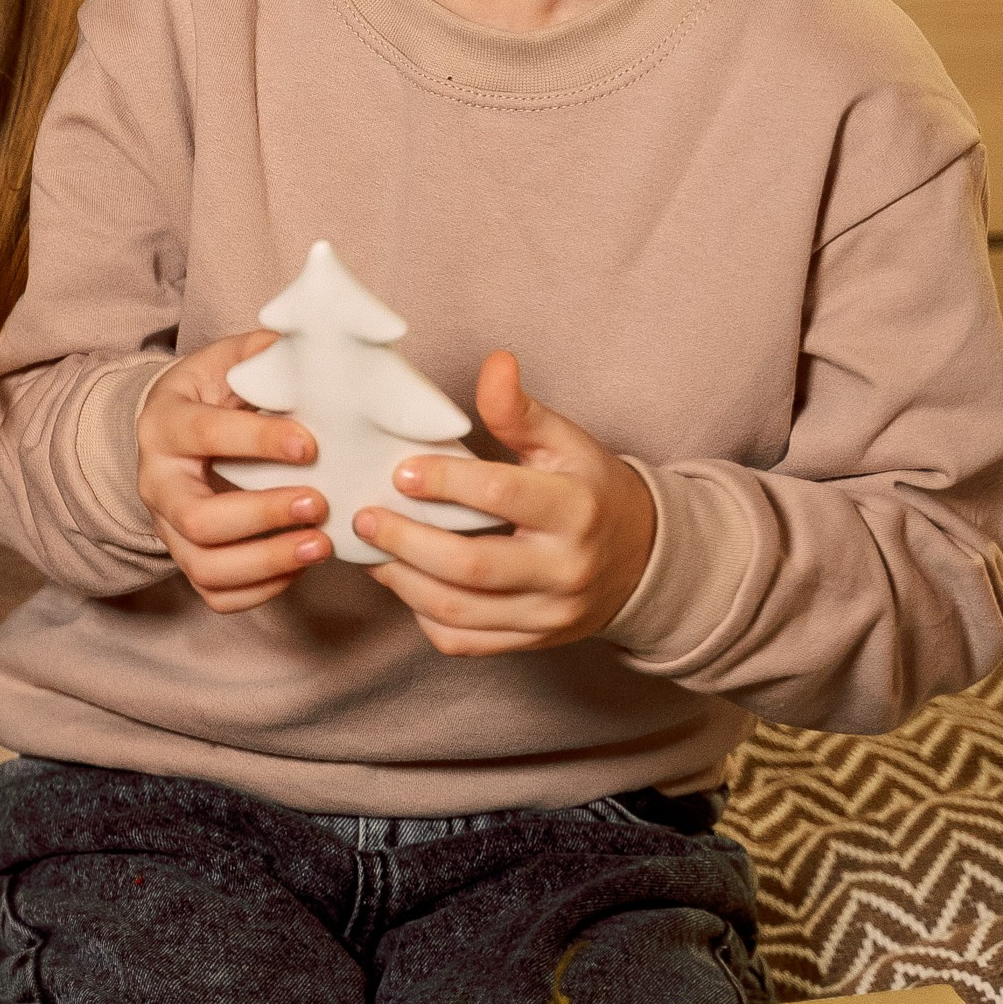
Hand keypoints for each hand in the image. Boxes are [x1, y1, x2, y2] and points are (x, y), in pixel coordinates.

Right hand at [138, 330, 331, 613]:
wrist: (170, 431)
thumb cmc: (208, 394)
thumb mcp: (226, 361)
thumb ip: (264, 353)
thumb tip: (316, 347)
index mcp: (165, 423)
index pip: (204, 435)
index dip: (257, 442)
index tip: (310, 444)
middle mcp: (157, 483)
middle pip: (198, 518)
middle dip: (262, 515)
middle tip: (318, 502)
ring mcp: (167, 528)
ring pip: (204, 566)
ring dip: (267, 562)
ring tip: (321, 544)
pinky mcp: (185, 559)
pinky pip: (216, 594)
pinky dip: (261, 590)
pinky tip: (299, 566)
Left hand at [355, 351, 657, 655]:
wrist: (639, 559)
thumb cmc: (590, 489)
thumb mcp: (567, 443)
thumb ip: (521, 410)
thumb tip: (495, 362)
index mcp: (575, 510)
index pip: (502, 496)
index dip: (445, 483)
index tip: (399, 471)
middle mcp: (564, 569)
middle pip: (473, 565)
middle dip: (408, 541)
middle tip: (364, 517)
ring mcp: (548, 614)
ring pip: (460, 611)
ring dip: (403, 581)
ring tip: (370, 549)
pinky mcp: (531, 641)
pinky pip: (464, 641)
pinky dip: (422, 615)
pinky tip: (401, 581)